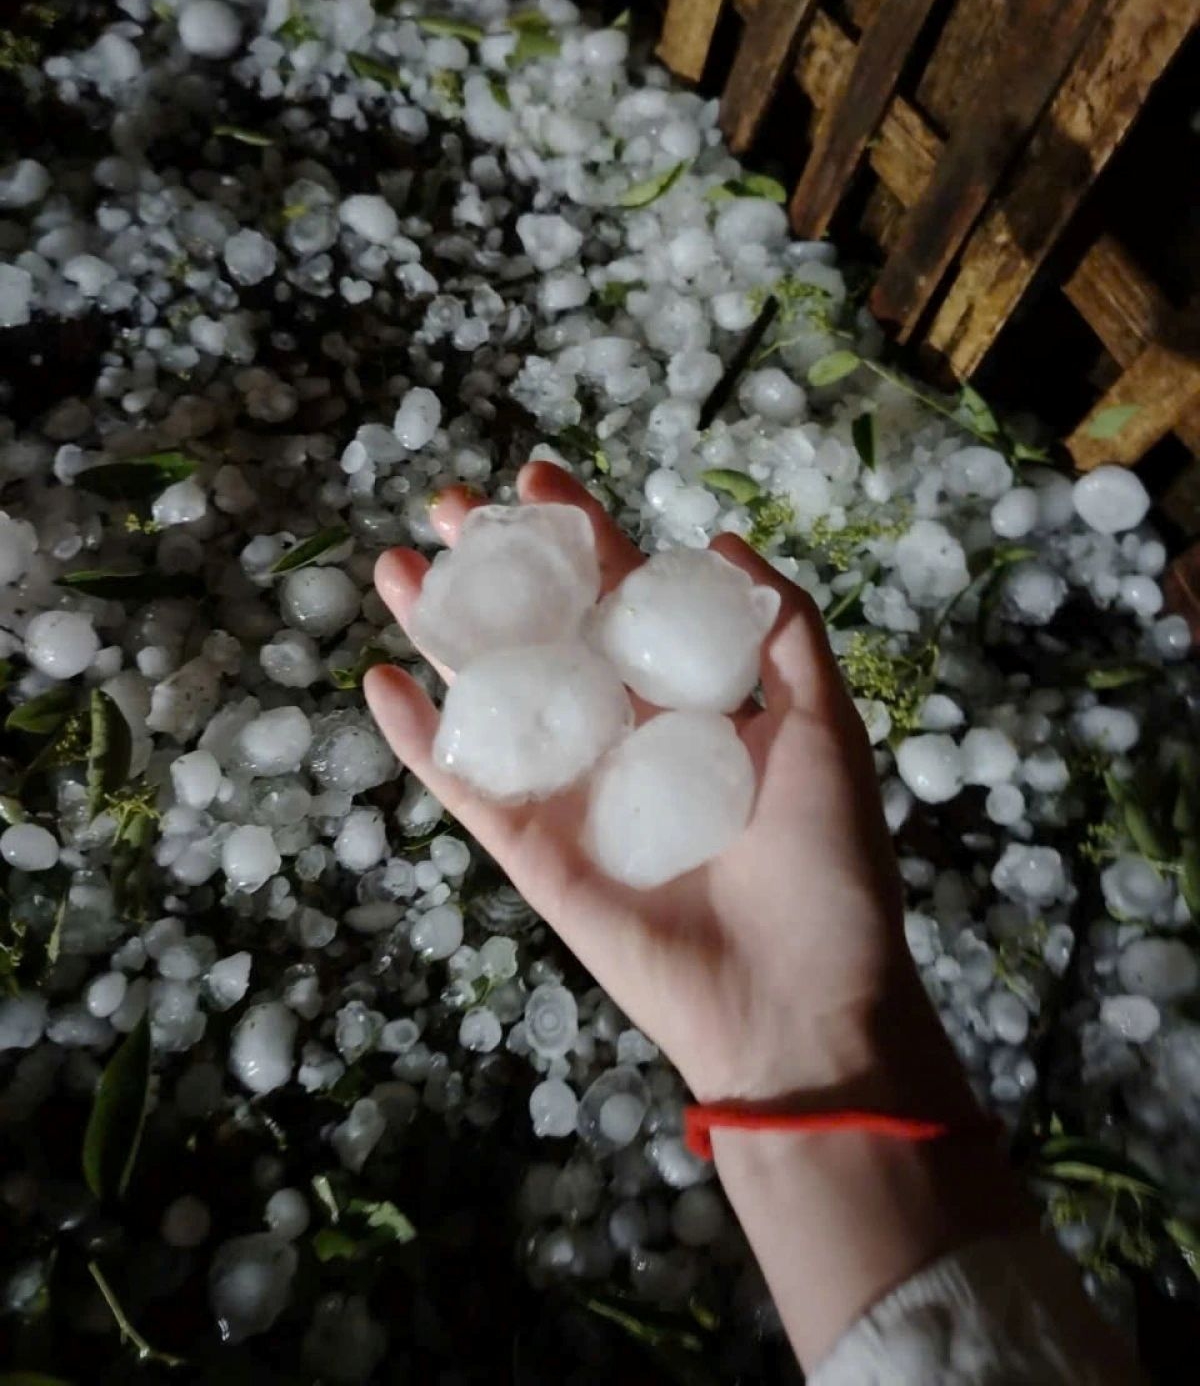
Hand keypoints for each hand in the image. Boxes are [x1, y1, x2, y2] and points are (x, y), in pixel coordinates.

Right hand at [365, 461, 966, 1113]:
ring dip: (441, 635)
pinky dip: (420, 741)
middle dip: (494, 569)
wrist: (800, 1001)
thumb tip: (720, 543)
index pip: (622, 599)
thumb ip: (783, 635)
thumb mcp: (825, 728)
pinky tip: (379, 682)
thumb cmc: (826, 864)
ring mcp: (571, 791)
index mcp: (689, 701)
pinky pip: (467, 786)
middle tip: (442, 507)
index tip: (535, 478)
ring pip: (493, 695)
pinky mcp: (533, 852)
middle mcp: (621, 734)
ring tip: (392, 569)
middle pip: (544, 633)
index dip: (581, 537)